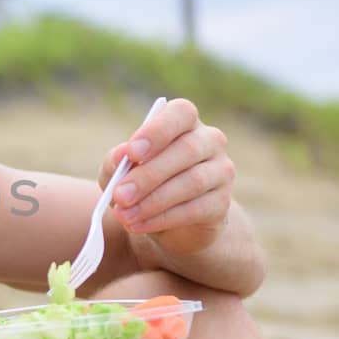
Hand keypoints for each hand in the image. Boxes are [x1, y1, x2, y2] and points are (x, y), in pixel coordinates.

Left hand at [101, 96, 235, 257]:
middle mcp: (210, 140)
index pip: (181, 113)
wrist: (166, 220)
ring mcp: (221, 171)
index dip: (157, 131)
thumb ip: (116, 161)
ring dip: (154, 201)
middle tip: (120, 195)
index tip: (132, 153)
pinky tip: (139, 225)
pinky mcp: (222, 203)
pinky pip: (196, 209)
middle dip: (149, 175)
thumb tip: (121, 154)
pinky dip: (164, 218)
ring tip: (125, 215)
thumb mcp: (119, 171)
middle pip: (187, 149)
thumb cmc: (141, 183)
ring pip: (193, 181)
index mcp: (184, 122)